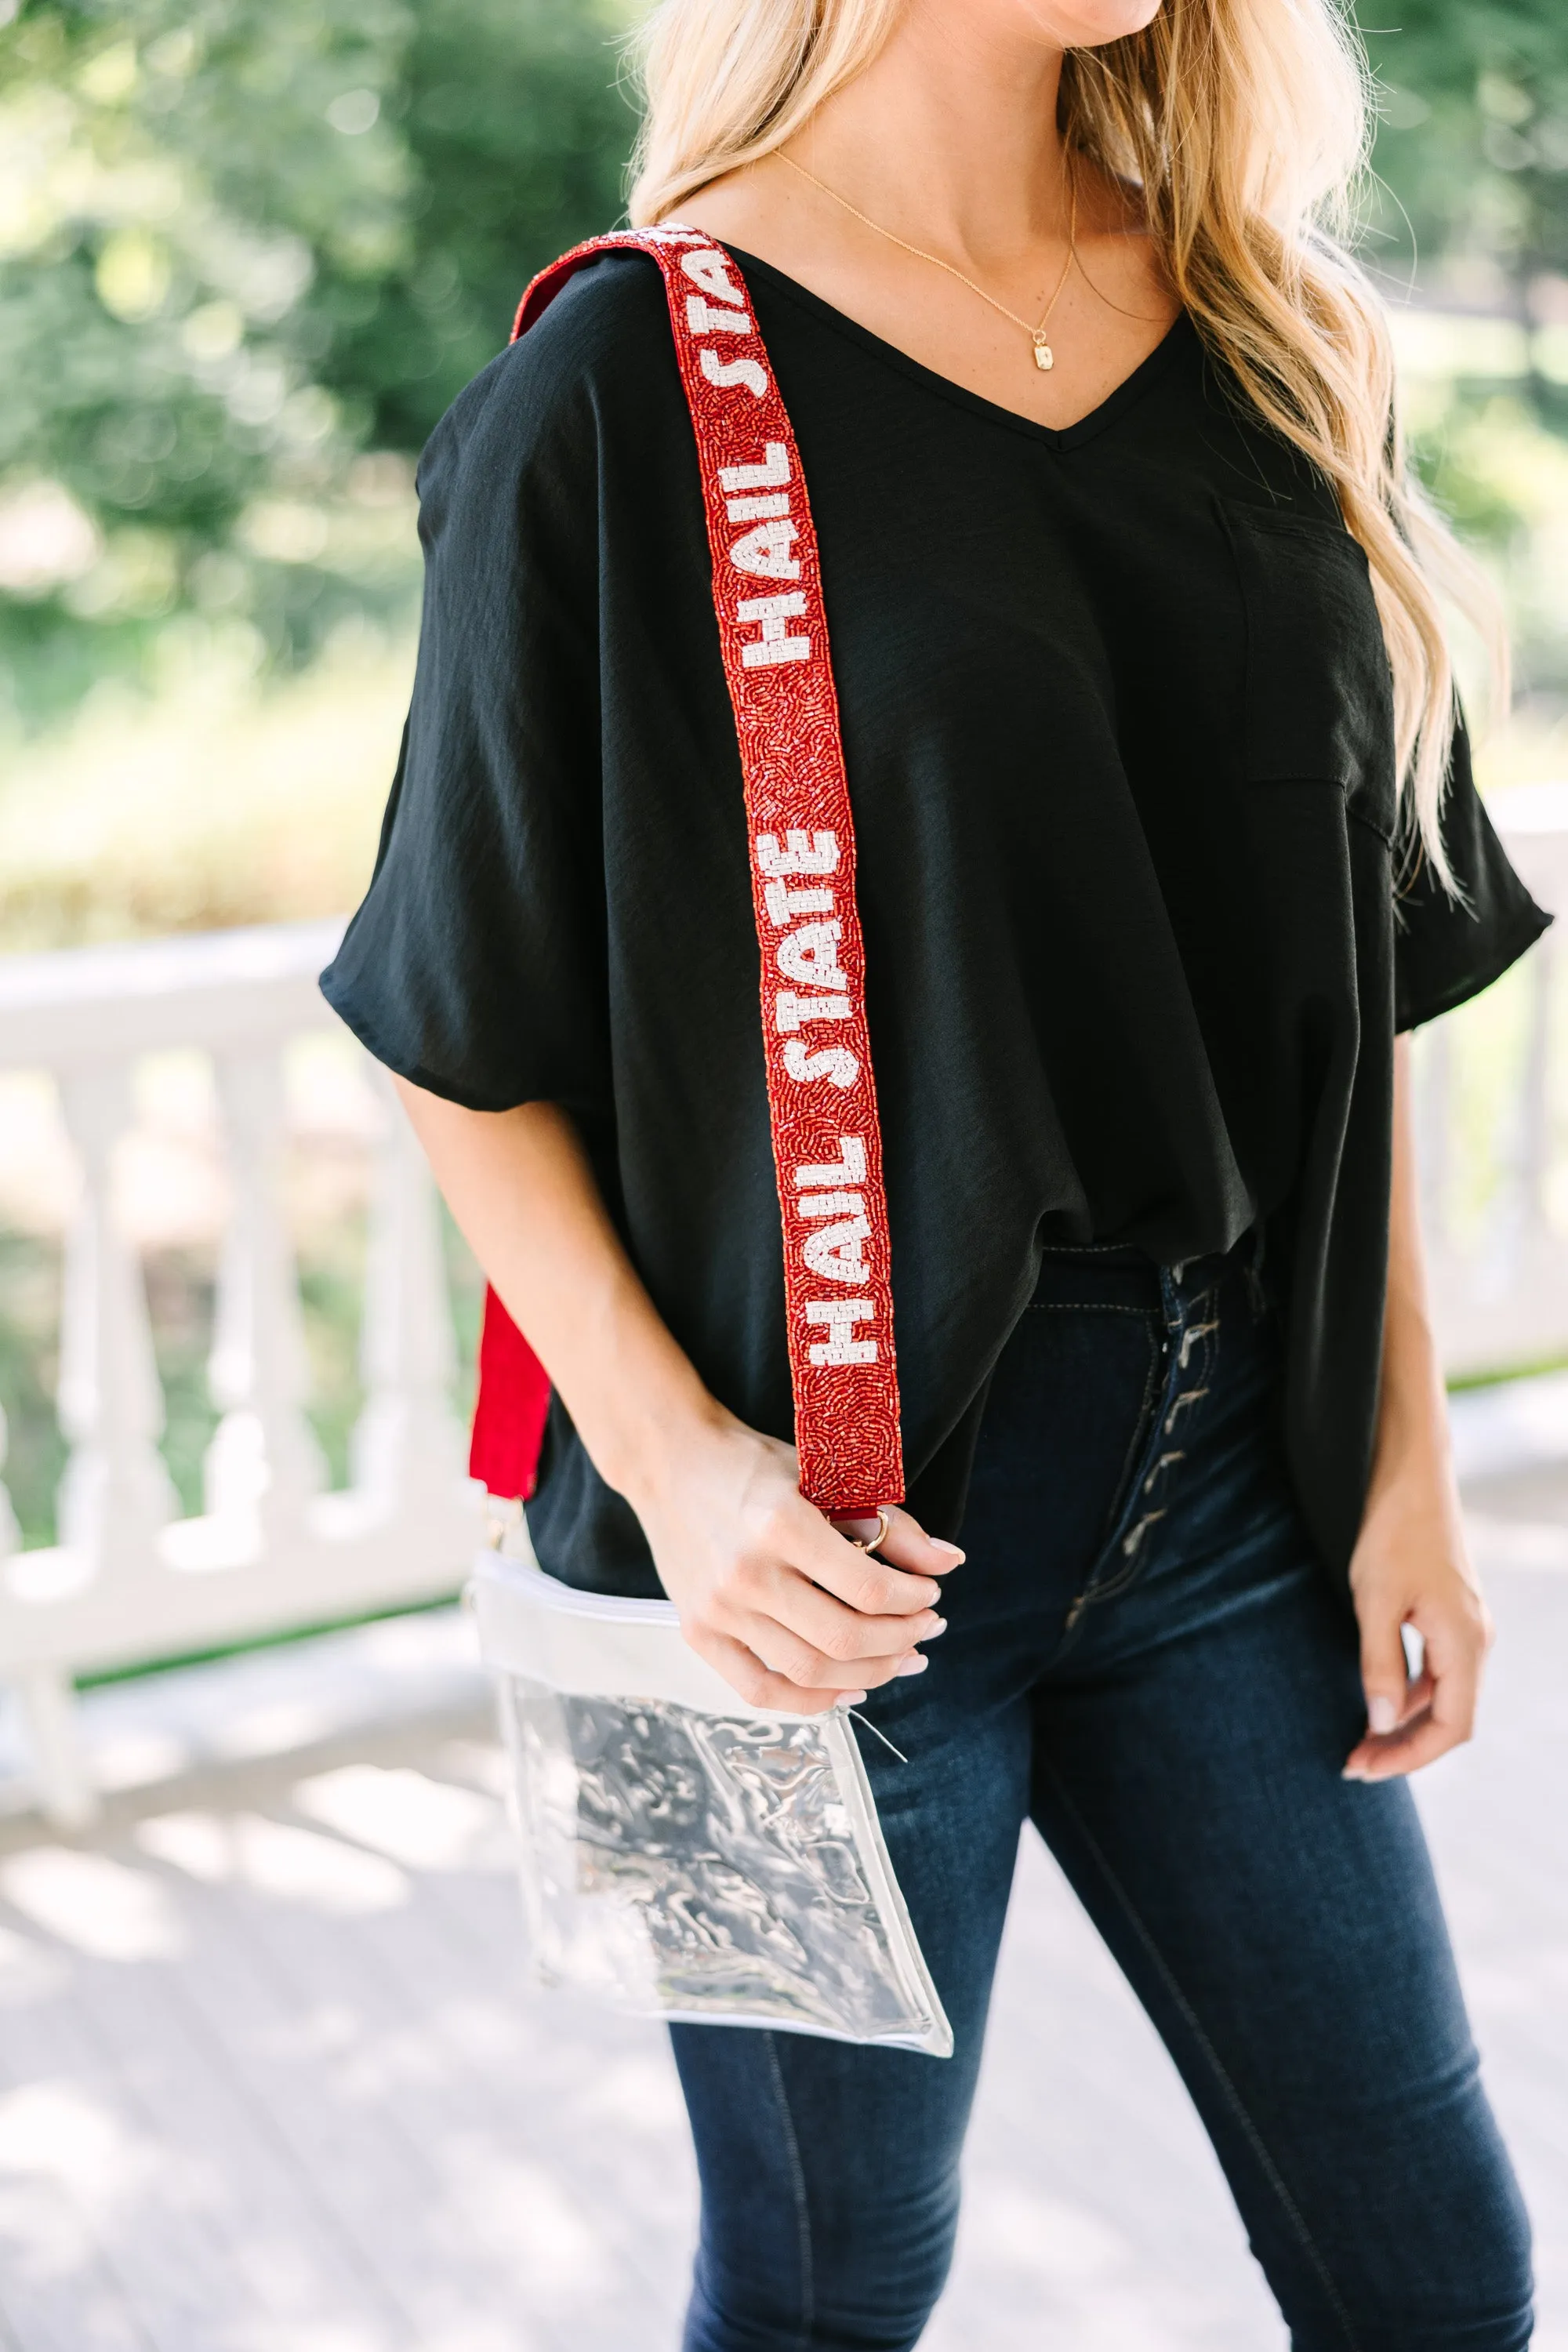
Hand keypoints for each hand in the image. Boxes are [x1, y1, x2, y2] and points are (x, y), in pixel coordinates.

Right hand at [633, 1410, 961, 1712]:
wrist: (669, 1462)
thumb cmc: (750, 1465)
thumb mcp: (823, 1478)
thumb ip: (888, 1524)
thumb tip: (949, 1562)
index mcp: (780, 1524)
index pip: (867, 1588)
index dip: (913, 1600)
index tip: (930, 1594)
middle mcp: (746, 1573)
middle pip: (844, 1638)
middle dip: (900, 1641)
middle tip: (926, 1630)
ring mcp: (718, 1609)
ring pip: (809, 1672)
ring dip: (869, 1673)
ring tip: (899, 1659)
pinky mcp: (697, 1632)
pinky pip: (759, 1690)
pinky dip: (810, 1702)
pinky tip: (847, 1688)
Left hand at [1343, 1447, 1491, 1781]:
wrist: (1410, 1479)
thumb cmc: (1392, 1534)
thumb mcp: (1374, 1602)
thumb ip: (1380, 1665)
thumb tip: (1382, 1724)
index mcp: (1466, 1642)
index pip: (1451, 1727)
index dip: (1409, 1756)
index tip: (1363, 1768)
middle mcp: (1476, 1640)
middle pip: (1450, 1719)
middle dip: (1404, 1748)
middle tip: (1354, 1764)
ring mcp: (1467, 1629)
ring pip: (1444, 1698)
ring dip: (1405, 1724)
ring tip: (1360, 1743)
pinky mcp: (1452, 1617)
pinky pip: (1438, 1673)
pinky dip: (1409, 1696)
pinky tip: (1377, 1703)